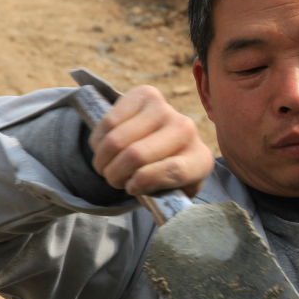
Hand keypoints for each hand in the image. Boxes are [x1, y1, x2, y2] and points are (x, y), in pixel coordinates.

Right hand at [88, 85, 214, 197]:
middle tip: (113, 180)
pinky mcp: (145, 94)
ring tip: (106, 167)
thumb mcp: (172, 194)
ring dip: (103, 160)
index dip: (144, 183)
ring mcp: (166, 109)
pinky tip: (104, 148)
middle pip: (137, 155)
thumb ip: (165, 202)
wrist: (165, 140)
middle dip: (115, 174)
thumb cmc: (166, 174)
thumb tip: (151, 203)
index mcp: (200, 160)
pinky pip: (109, 122)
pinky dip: (98, 141)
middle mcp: (187, 130)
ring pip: (117, 140)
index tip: (131, 188)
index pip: (173, 171)